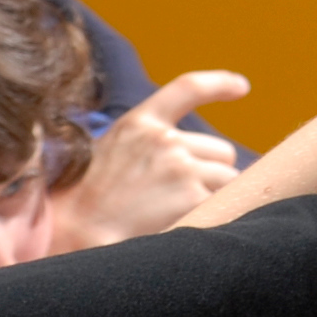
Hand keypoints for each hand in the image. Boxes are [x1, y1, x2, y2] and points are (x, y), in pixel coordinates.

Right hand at [47, 71, 249, 251]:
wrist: (74, 233)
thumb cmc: (84, 202)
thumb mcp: (110, 155)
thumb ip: (147, 147)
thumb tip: (193, 155)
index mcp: (140, 123)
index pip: (189, 88)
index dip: (219, 84)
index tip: (241, 87)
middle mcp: (165, 140)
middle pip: (222, 152)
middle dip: (211, 174)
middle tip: (179, 200)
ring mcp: (181, 166)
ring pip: (228, 180)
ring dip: (214, 197)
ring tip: (176, 216)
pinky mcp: (193, 196)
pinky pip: (225, 203)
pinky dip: (215, 215)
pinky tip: (185, 225)